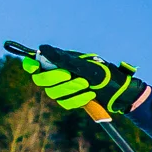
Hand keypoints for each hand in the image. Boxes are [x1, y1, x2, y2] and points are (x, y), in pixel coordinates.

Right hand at [23, 47, 144, 114]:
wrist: (121, 92)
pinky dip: (77, 100)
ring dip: (70, 89)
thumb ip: (63, 59)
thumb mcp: (85, 65)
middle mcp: (58, 75)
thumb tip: (42, 48)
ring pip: (53, 93)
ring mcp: (64, 89)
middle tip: (70, 75)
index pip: (35, 63)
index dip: (30, 65)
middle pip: (41, 80)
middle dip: (55, 79)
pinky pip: (65, 103)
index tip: (34, 66)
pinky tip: (90, 96)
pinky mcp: (71, 101)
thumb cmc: (104, 74)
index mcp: (59, 62)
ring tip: (87, 85)